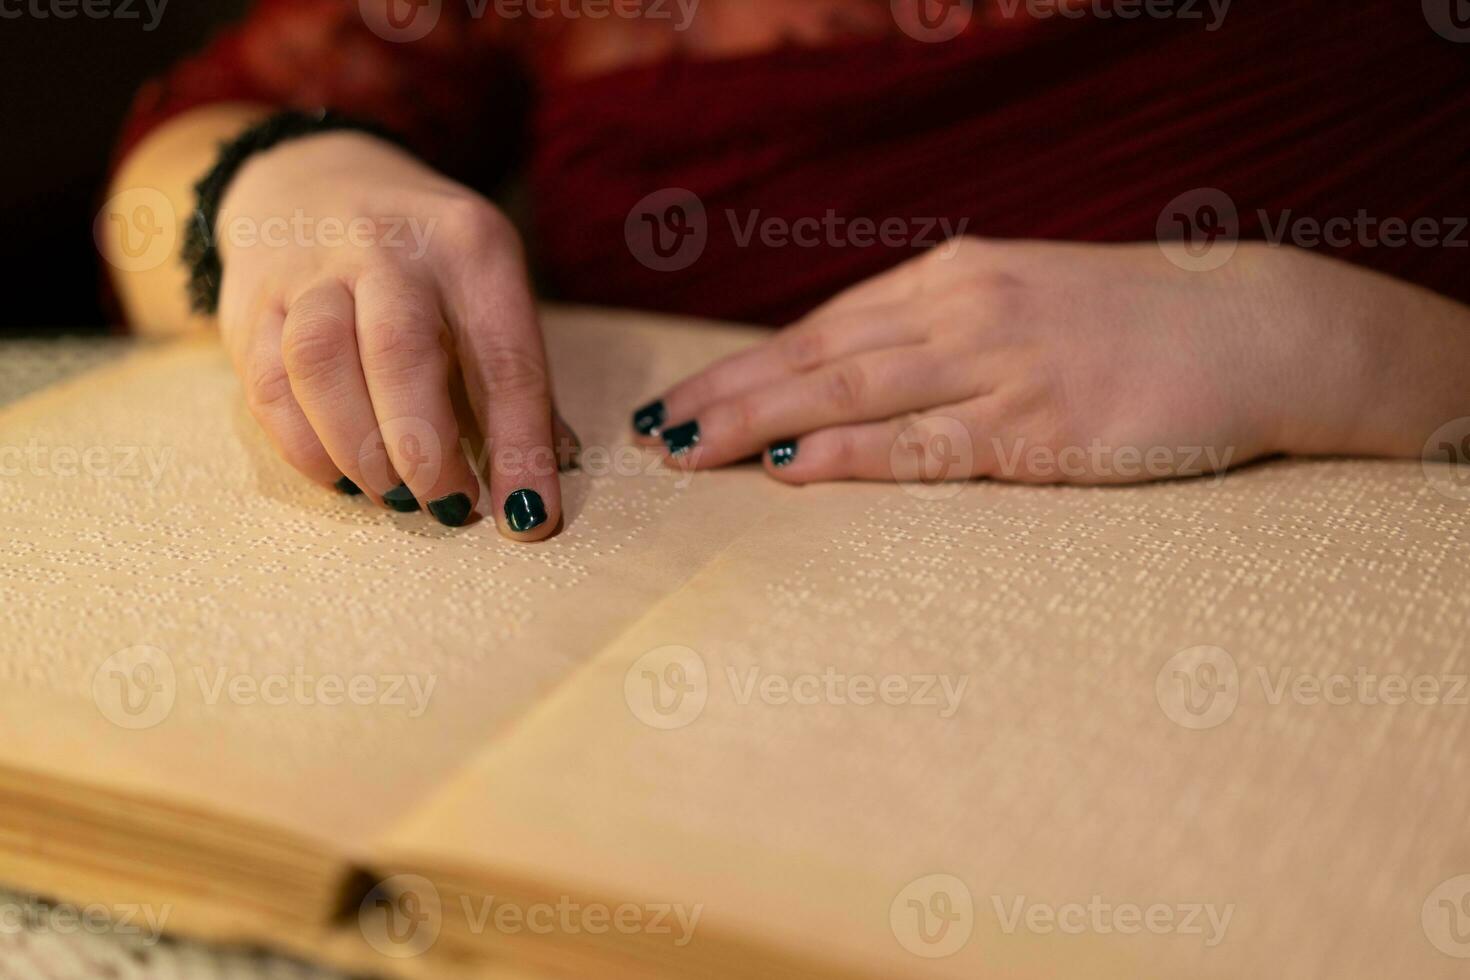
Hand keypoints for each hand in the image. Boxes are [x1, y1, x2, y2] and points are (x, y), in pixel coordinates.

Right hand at [216, 131, 572, 537]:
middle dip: (425, 449)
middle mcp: (390, 245)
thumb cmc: (424, 262)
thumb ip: (512, 383)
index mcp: (473, 246)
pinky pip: (268, 382)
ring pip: (320, 363)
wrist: (314, 179)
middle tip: (446, 505)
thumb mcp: (485, 290)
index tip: (527, 517)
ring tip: (390, 493)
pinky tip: (338, 473)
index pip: (506, 358)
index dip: (519, 448)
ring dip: (359, 449)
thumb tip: (538, 489)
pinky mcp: (252, 299)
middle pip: (401, 354)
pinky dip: (305, 446)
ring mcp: (311, 266)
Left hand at [634, 238, 1438, 485]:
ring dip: (760, 421)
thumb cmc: (1136, 322)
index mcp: (957, 278)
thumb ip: (948, 328)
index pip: (826, 326)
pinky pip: (925, 444)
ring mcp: (999, 367)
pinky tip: (793, 470)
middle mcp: (963, 312)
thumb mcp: (1027, 300)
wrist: (1255, 328)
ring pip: (852, 393)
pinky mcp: (1040, 427)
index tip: (686, 397)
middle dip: (728, 394)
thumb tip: (867, 369)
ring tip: (688, 450)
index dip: (748, 365)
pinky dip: (852, 455)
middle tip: (654, 429)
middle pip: (817, 355)